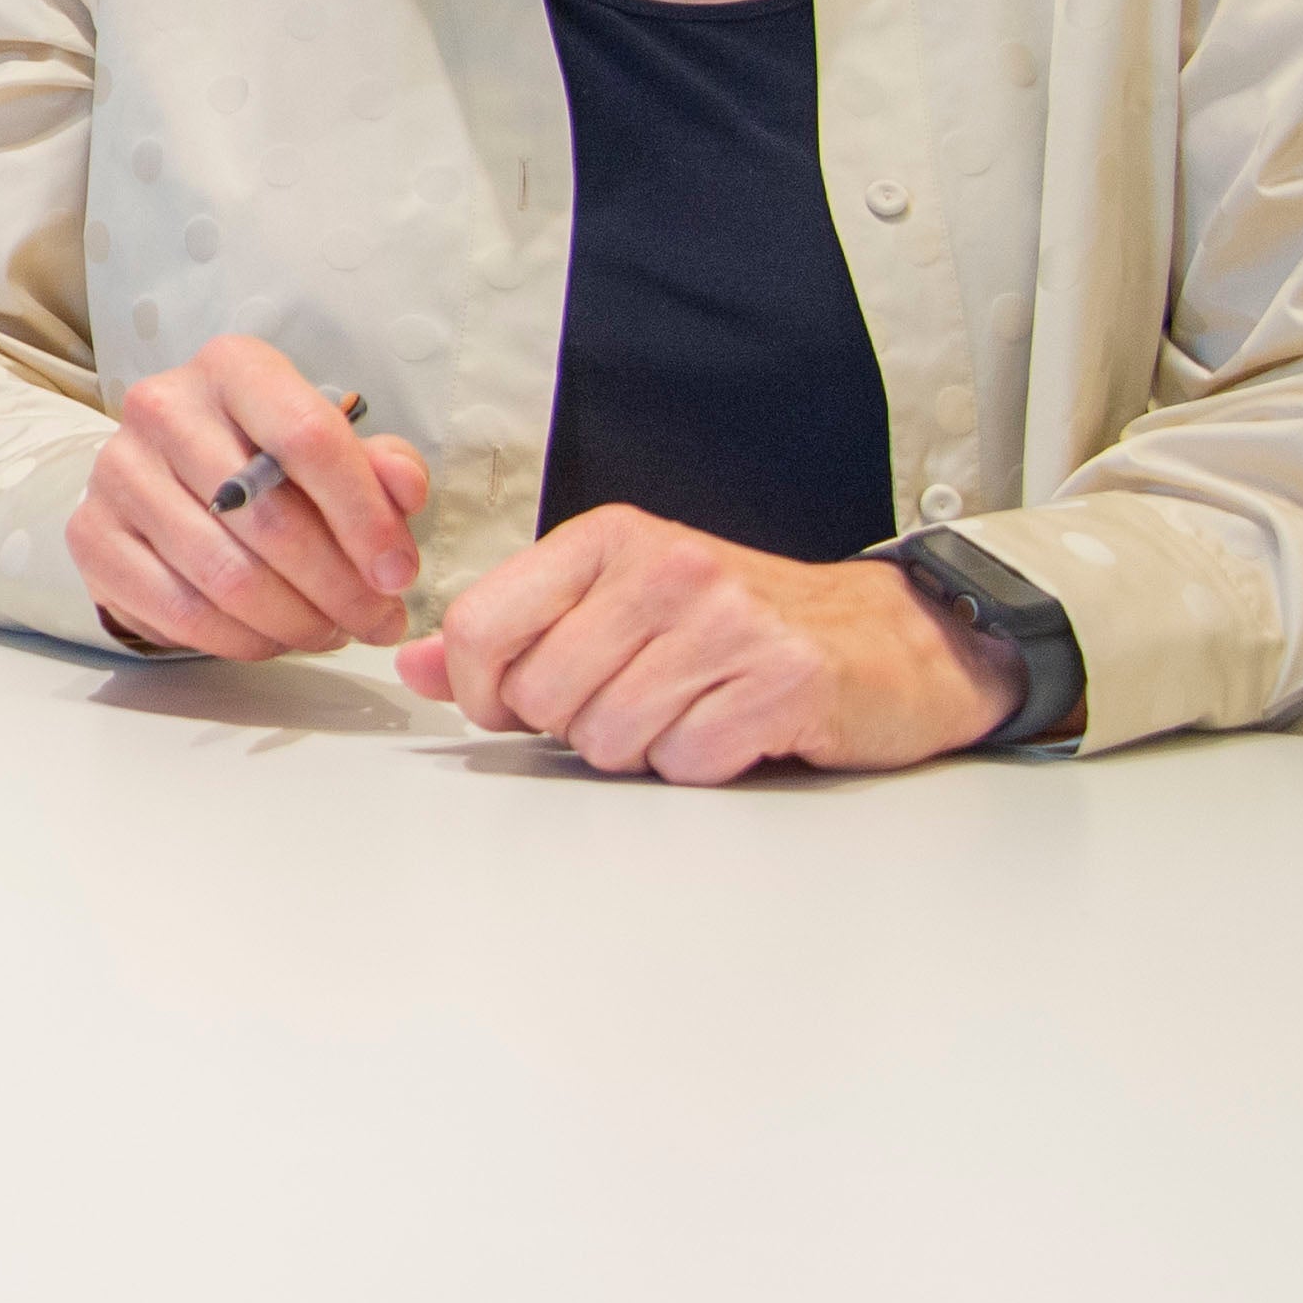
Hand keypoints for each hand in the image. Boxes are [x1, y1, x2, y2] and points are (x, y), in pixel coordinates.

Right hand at [66, 335, 432, 656]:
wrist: (165, 480)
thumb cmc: (264, 461)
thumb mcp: (332, 449)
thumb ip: (381, 466)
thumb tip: (405, 489)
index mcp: (233, 367)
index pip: (307, 437)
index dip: (365, 517)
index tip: (400, 576)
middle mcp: (162, 406)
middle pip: (269, 518)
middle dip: (340, 588)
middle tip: (378, 622)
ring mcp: (117, 471)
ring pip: (227, 575)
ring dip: (296, 622)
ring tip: (329, 632)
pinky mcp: (90, 535)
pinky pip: (179, 611)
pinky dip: (241, 641)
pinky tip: (273, 639)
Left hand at [397, 508, 1023, 780]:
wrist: (886, 638)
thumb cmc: (739, 621)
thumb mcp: (615, 604)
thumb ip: (511, 632)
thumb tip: (416, 665)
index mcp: (607, 539)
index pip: (483, 625)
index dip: (481, 688)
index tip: (511, 704)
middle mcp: (663, 568)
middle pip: (541, 694)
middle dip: (571, 723)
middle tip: (628, 701)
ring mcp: (726, 621)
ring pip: (608, 737)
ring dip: (639, 747)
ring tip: (684, 710)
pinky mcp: (783, 680)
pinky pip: (686, 760)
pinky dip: (699, 762)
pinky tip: (731, 728)